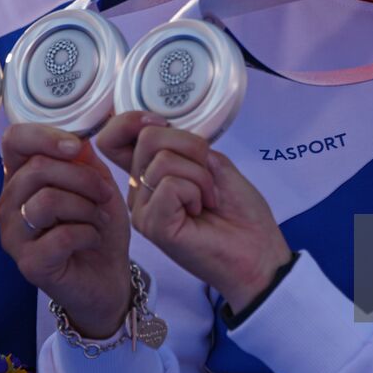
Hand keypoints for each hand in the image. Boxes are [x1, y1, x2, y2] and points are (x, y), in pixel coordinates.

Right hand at [0, 124, 130, 338]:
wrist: (109, 276)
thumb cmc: (98, 225)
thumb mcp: (97, 182)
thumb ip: (83, 158)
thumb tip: (75, 137)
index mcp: (20, 177)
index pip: (14, 140)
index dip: (46, 136)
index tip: (77, 148)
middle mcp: (7, 204)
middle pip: (36, 168)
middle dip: (83, 178)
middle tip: (105, 195)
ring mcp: (13, 236)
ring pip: (46, 201)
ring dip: (86, 207)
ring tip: (99, 219)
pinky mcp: (28, 264)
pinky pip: (60, 236)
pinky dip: (87, 233)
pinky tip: (92, 239)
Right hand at [97, 112, 292, 312]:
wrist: (258, 252)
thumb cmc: (240, 213)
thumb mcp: (213, 163)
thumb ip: (182, 145)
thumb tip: (156, 125)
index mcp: (151, 174)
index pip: (113, 138)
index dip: (130, 120)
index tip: (161, 123)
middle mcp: (140, 192)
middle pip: (148, 137)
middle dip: (192, 148)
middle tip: (209, 178)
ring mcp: (143, 210)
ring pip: (162, 160)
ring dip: (200, 175)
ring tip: (208, 200)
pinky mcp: (153, 225)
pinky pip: (170, 184)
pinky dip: (197, 190)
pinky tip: (201, 211)